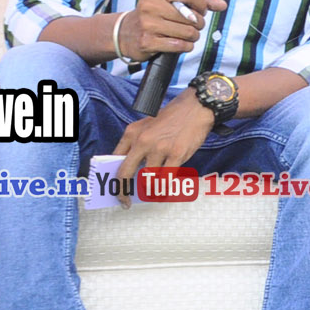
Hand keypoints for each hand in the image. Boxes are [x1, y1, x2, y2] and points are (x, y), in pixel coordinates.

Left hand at [110, 92, 213, 206]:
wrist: (196, 108)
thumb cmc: (172, 118)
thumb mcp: (147, 125)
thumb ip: (136, 143)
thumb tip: (130, 168)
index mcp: (132, 133)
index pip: (115, 160)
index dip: (113, 176)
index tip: (116, 189)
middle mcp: (143, 141)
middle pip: (125, 173)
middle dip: (123, 192)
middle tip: (125, 202)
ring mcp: (160, 148)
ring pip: (147, 180)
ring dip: (149, 189)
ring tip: (153, 192)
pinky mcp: (176, 154)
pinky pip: (166, 179)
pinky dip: (165, 188)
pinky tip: (165, 190)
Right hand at [120, 0, 225, 59]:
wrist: (126, 33)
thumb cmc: (155, 14)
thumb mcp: (171, 1)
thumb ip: (198, 0)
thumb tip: (222, 5)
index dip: (202, 5)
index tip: (202, 10)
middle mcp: (150, 6)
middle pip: (192, 17)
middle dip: (198, 24)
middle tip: (193, 25)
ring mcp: (148, 25)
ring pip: (188, 32)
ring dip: (193, 36)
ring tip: (187, 35)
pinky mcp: (148, 42)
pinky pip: (180, 45)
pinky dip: (185, 46)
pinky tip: (181, 44)